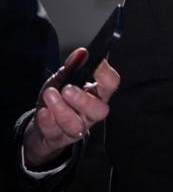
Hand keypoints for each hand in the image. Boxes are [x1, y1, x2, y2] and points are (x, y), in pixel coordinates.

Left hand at [22, 51, 119, 167]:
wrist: (43, 124)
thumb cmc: (58, 98)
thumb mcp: (63, 79)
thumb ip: (72, 66)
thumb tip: (81, 53)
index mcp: (97, 94)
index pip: (111, 84)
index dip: (106, 73)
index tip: (96, 62)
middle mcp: (91, 113)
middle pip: (99, 111)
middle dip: (83, 100)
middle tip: (67, 89)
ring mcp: (77, 128)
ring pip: (76, 125)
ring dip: (61, 109)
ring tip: (49, 95)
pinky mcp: (59, 139)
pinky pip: (55, 132)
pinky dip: (48, 120)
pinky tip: (43, 111)